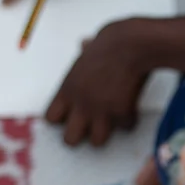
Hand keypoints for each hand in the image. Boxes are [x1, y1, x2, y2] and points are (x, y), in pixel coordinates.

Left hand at [46, 20, 150, 146]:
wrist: (130, 45)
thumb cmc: (109, 42)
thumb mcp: (87, 49)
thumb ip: (82, 56)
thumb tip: (83, 44)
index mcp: (67, 90)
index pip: (51, 118)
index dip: (61, 119)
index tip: (71, 113)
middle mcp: (80, 105)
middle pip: (70, 140)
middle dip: (80, 135)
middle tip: (91, 125)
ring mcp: (101, 112)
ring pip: (97, 142)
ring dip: (105, 132)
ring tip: (112, 121)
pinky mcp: (122, 115)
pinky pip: (126, 127)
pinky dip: (130, 119)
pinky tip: (133, 107)